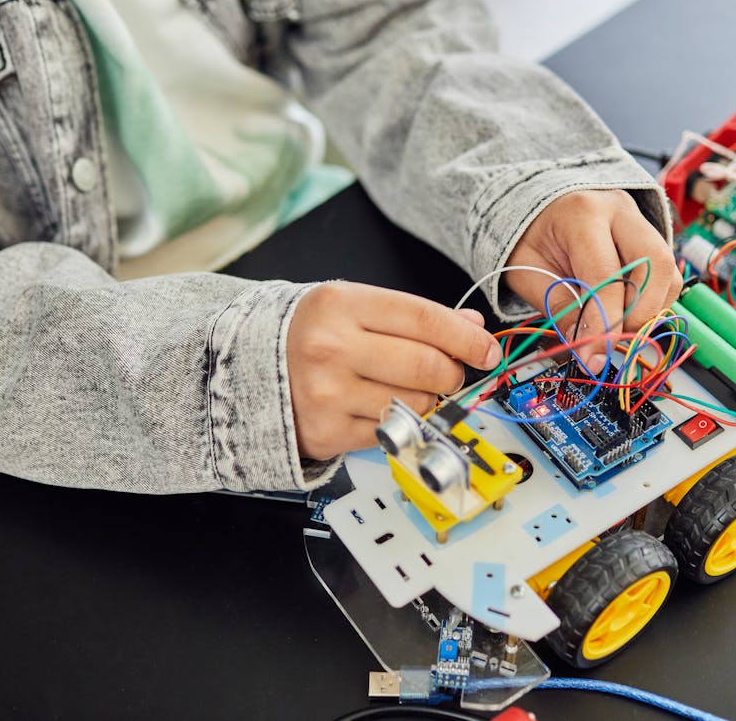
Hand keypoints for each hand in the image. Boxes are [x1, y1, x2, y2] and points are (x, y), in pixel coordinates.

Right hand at [287, 282, 502, 459]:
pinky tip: (378, 407)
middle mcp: (331, 347)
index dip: (466, 337)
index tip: (487, 349)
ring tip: (406, 389)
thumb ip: (413, 315)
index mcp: (340, 304)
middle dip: (451, 372)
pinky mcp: (327, 431)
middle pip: (427, 365)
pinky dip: (397, 421)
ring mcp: (327, 393)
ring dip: (427, 401)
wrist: (248, 369)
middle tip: (448, 373)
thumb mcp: (353, 307)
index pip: (424, 318)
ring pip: (416, 403)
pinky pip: (390, 430)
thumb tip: (471, 327)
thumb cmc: (308, 334)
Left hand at [504, 190, 682, 371]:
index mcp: (582, 214)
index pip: (607, 275)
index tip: (595, 356)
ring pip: (668, 272)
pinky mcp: (649, 236)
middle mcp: (619, 211)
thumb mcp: (527, 271)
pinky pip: (666, 276)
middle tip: (613, 339)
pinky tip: (623, 309)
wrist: (536, 210)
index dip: (605, 322)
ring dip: (649, 310)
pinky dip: (651, 302)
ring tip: (615, 324)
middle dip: (640, 314)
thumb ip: (559, 308)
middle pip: (656, 266)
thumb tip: (589, 351)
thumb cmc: (529, 236)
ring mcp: (639, 221)